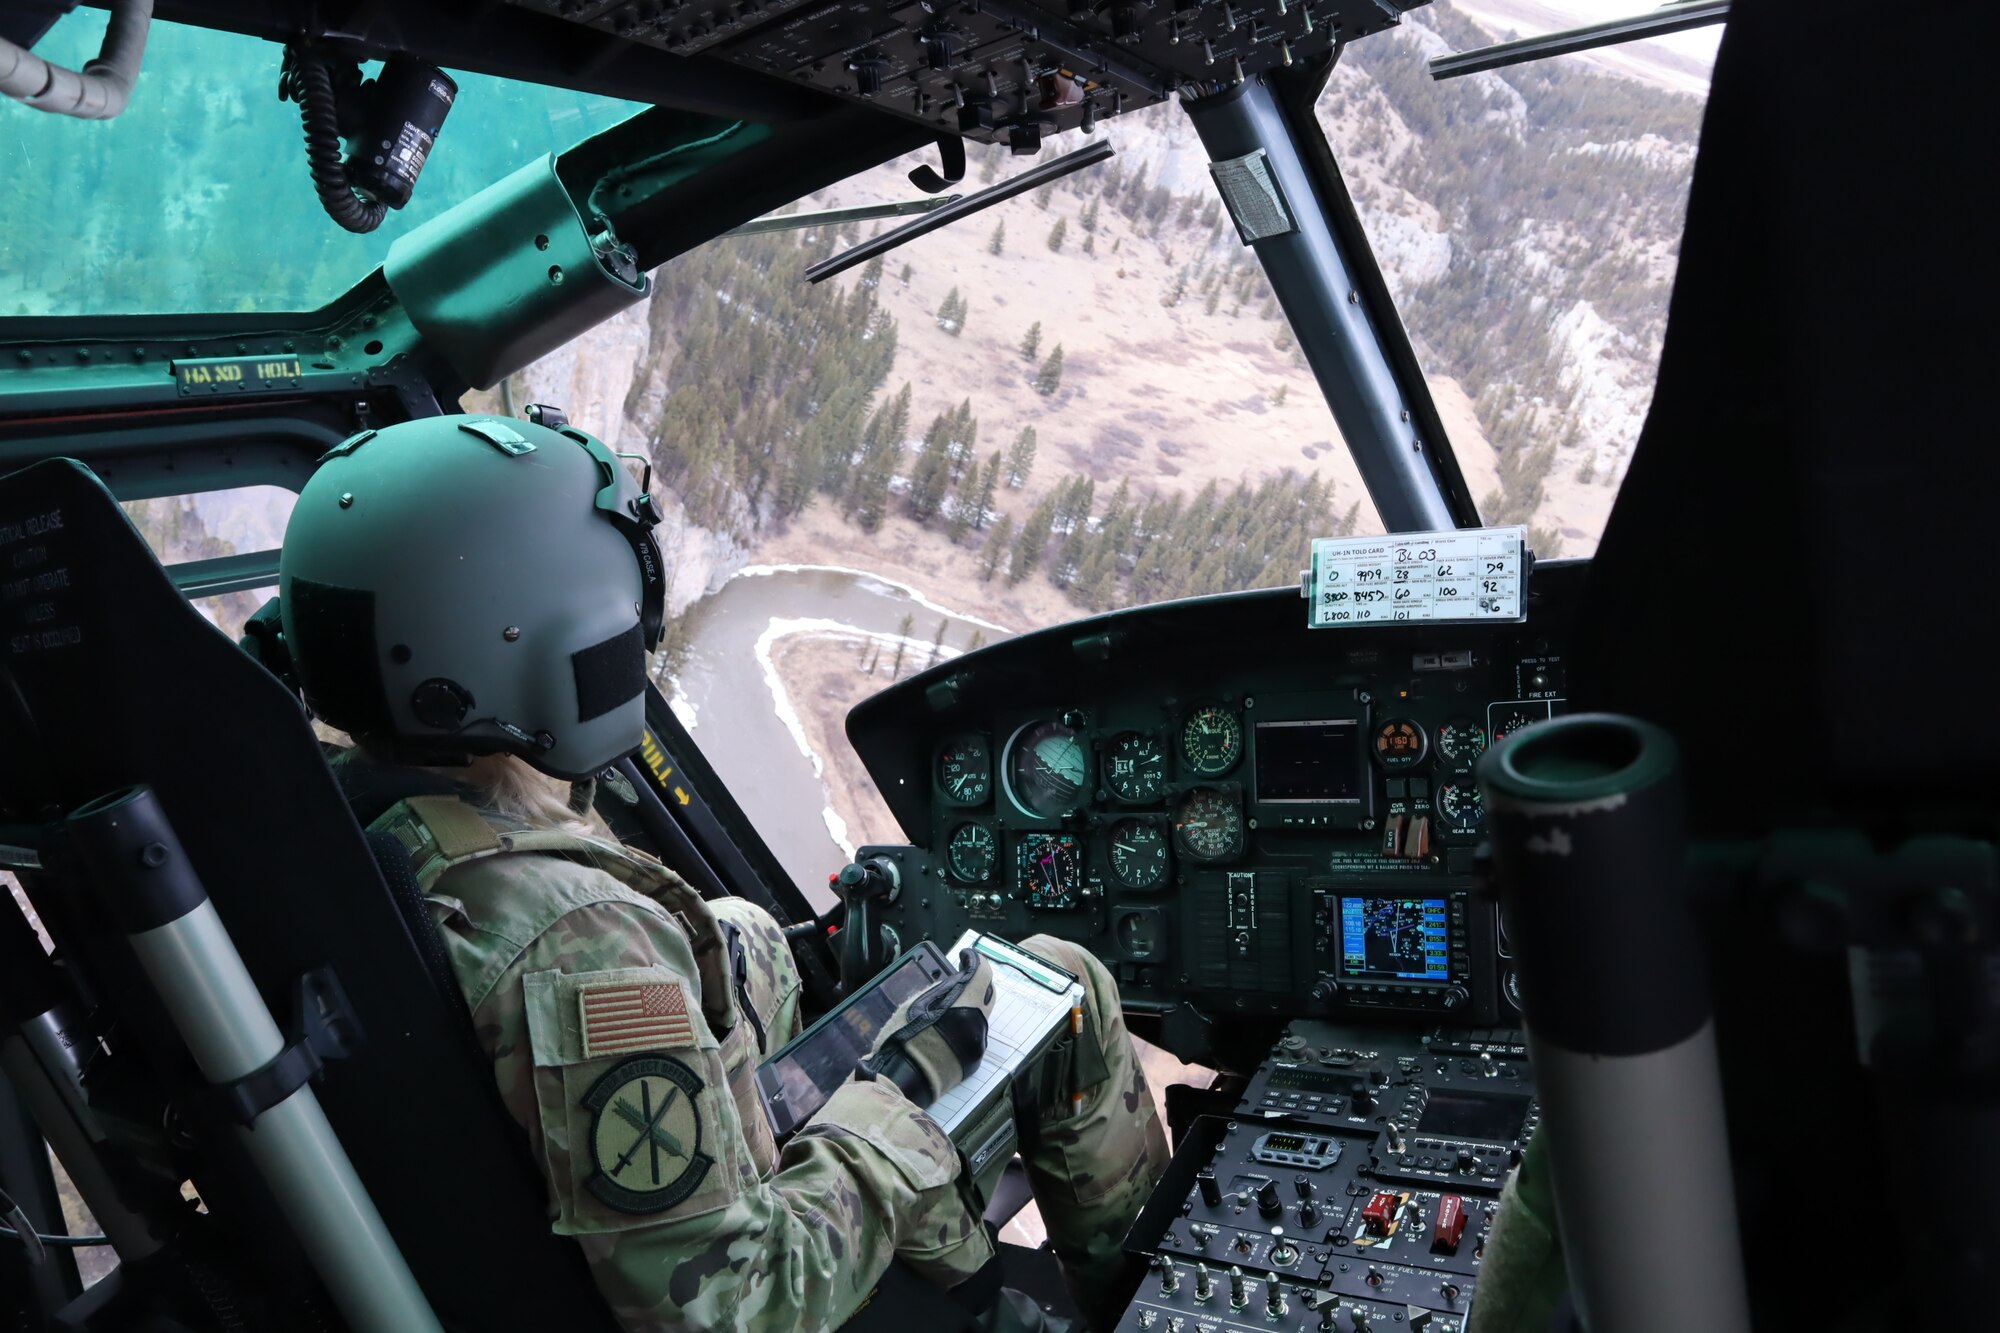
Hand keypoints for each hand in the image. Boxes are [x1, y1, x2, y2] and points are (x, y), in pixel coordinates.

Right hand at [863, 949, 995, 1106]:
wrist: (903, 1079)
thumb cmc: (904, 1038)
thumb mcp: (915, 1003)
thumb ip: (938, 991)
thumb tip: (952, 984)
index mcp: (965, 1003)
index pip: (982, 971)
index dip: (974, 960)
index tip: (965, 958)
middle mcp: (979, 1022)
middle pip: (988, 993)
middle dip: (977, 983)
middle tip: (960, 981)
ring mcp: (979, 1043)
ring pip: (982, 1016)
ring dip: (971, 1007)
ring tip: (949, 1008)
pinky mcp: (975, 1061)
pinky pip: (976, 1036)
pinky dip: (966, 1028)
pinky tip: (947, 1032)